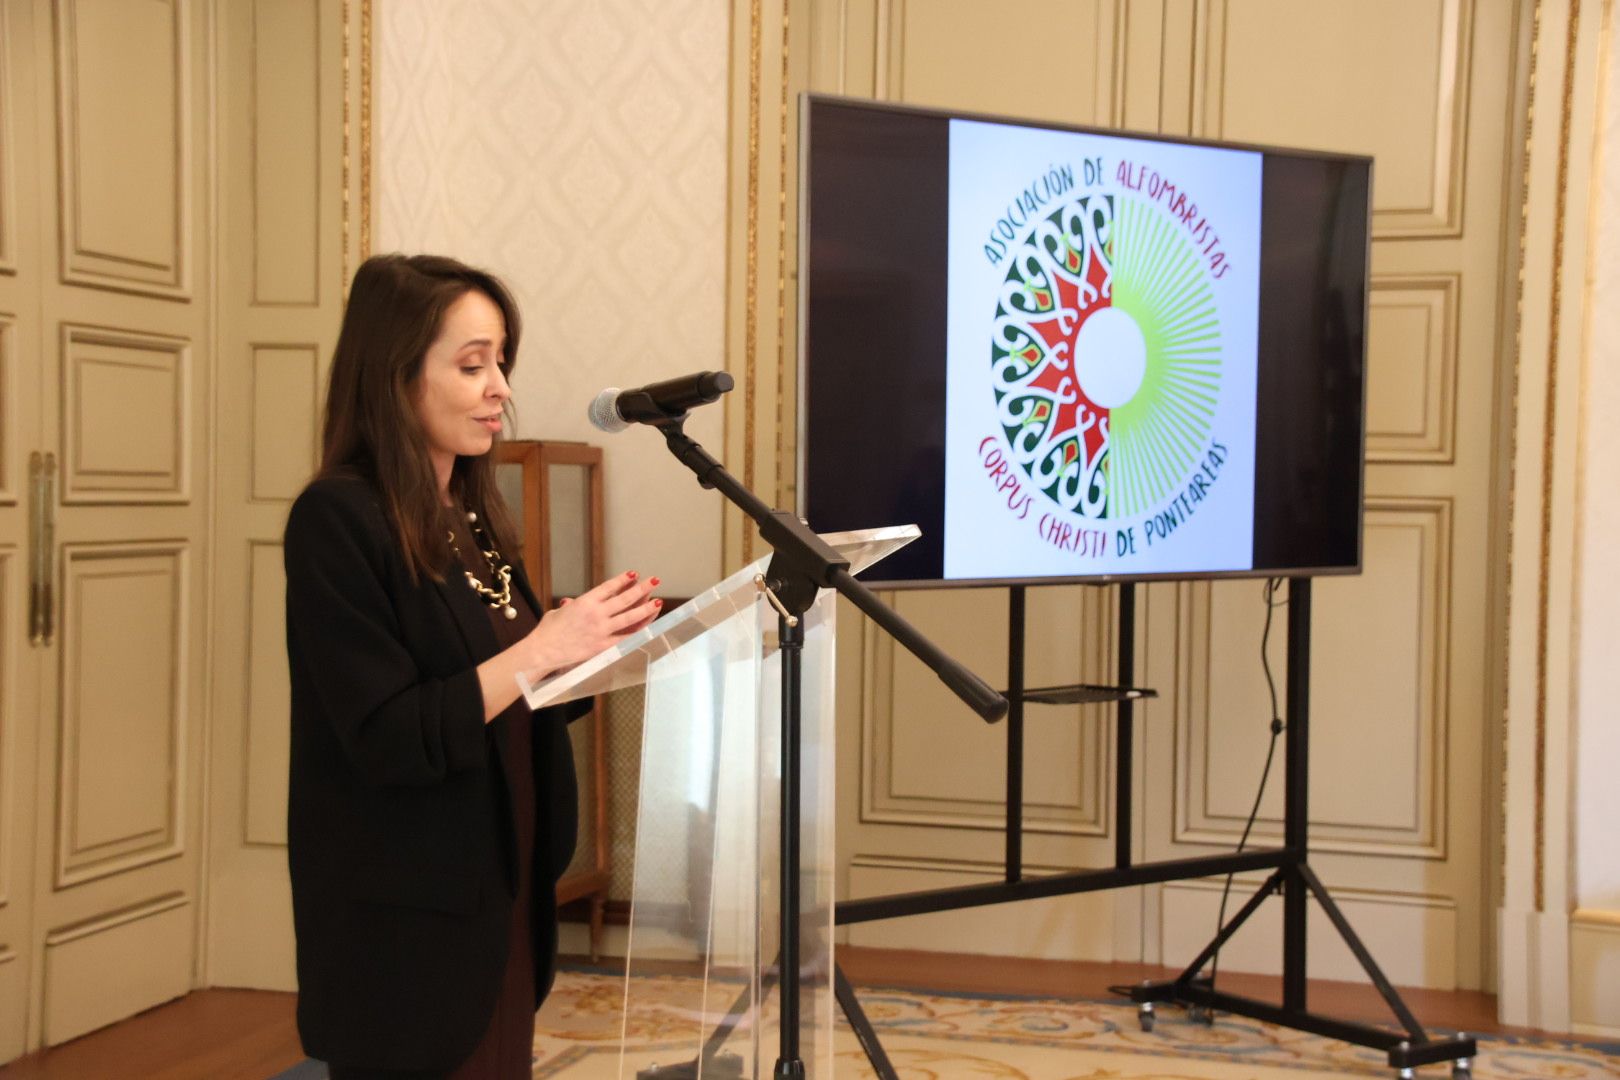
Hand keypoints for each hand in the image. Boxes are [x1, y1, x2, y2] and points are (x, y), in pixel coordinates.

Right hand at [524, 570, 661, 674]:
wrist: (542, 651)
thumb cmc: (547, 632)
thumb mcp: (557, 614)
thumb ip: (568, 607)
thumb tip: (569, 603)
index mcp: (585, 601)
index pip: (609, 587)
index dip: (623, 580)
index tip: (634, 574)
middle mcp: (596, 613)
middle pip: (625, 598)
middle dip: (642, 588)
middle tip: (655, 581)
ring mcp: (601, 630)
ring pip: (629, 617)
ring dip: (646, 608)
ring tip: (658, 601)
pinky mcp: (602, 646)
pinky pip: (625, 638)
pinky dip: (638, 632)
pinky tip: (648, 627)